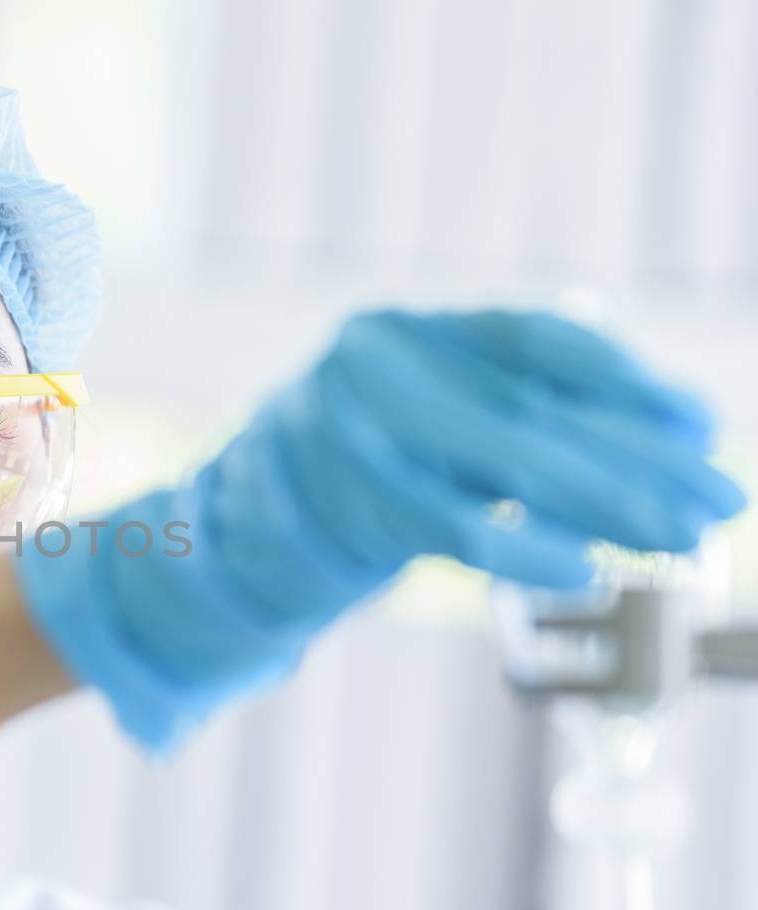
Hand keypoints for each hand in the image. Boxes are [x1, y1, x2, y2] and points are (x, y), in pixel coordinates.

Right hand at [13, 309, 747, 751]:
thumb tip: (661, 435)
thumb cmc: (338, 486)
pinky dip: (524, 547)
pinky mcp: (337, 500)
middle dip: (638, 457)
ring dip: (607, 502)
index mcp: (400, 333)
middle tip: (720, 496)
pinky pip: (451, 525)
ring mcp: (349, 428)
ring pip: (504, 461)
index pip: (537, 339)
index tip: (699, 420)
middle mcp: (374, 365)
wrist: (212, 542)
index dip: (627, 380)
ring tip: (682, 537)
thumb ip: (508, 420)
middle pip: (535, 406)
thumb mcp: (418, 430)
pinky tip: (586, 567)